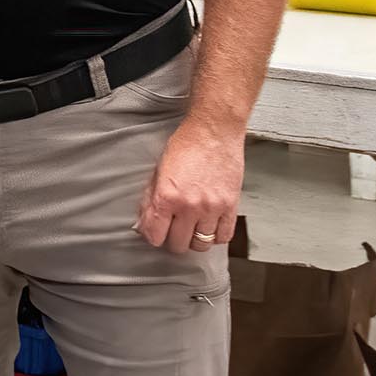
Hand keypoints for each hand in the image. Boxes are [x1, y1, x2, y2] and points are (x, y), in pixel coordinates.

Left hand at [136, 120, 244, 254]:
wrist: (214, 130)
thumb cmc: (186, 144)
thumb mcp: (159, 169)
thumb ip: (151, 199)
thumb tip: (145, 221)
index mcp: (167, 196)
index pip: (155, 236)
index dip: (153, 236)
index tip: (156, 232)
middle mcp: (189, 206)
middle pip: (178, 244)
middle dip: (172, 239)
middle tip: (173, 230)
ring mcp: (212, 208)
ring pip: (201, 244)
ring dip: (194, 239)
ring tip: (192, 227)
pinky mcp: (231, 206)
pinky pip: (223, 237)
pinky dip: (215, 236)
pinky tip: (209, 226)